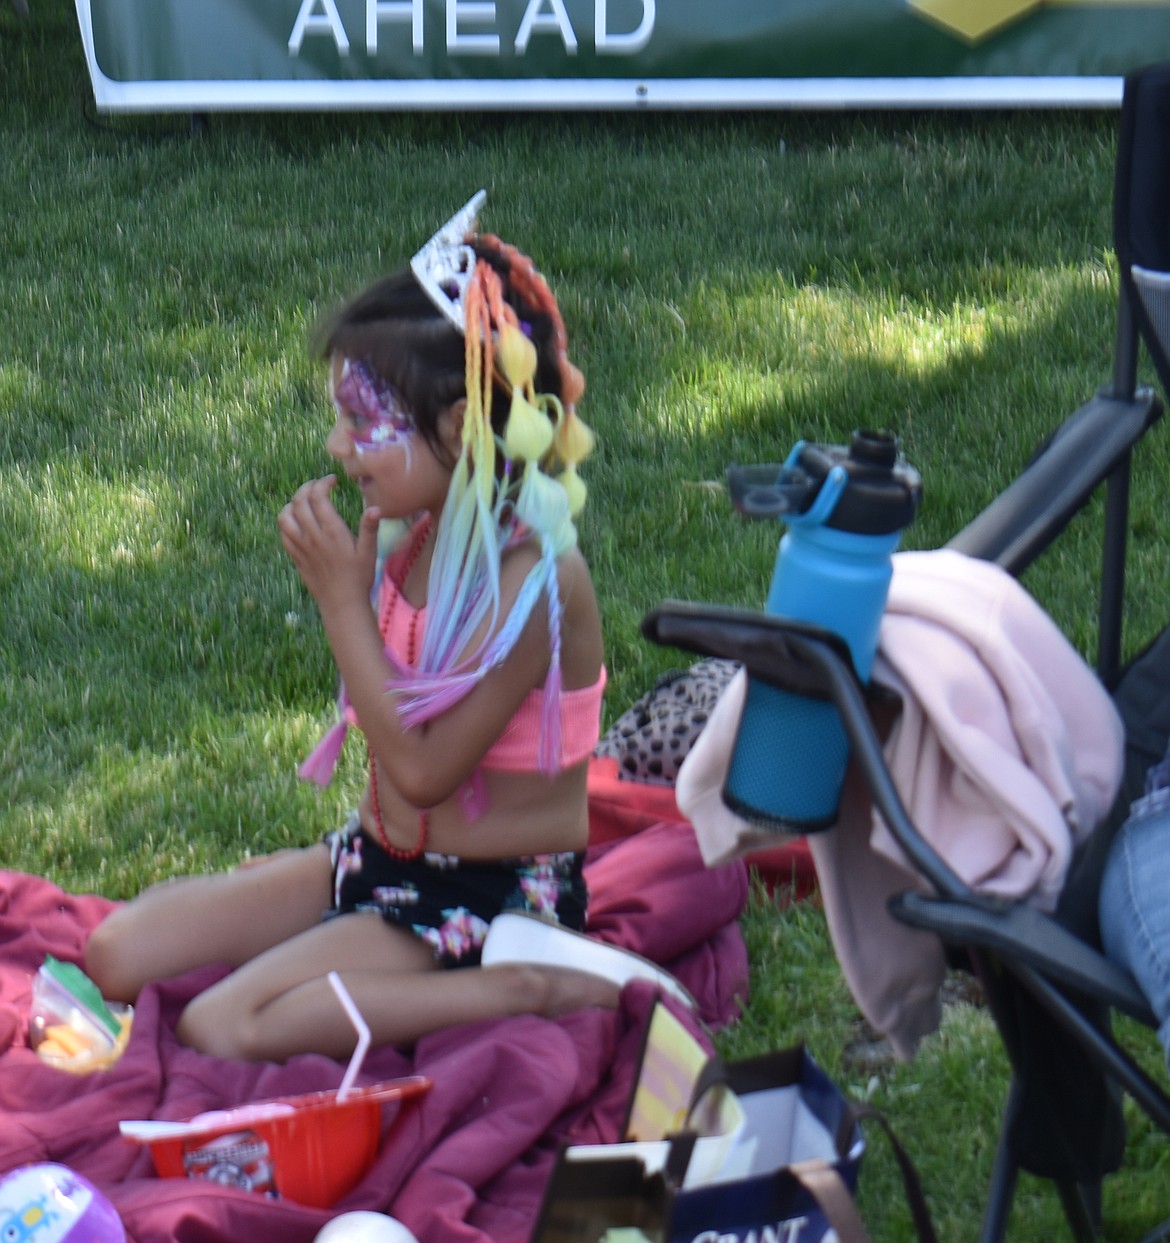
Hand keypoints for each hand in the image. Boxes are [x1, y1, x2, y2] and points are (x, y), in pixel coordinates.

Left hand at [277, 476, 380, 613]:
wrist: (341, 603)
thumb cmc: (359, 577)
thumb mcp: (369, 552)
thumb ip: (369, 528)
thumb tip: (375, 508)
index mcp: (332, 532)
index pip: (318, 497)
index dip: (322, 483)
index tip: (332, 481)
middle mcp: (313, 536)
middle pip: (299, 501)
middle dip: (307, 488)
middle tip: (318, 486)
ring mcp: (301, 547)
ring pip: (285, 516)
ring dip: (292, 503)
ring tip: (304, 502)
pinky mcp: (295, 556)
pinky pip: (282, 533)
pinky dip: (286, 521)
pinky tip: (297, 521)